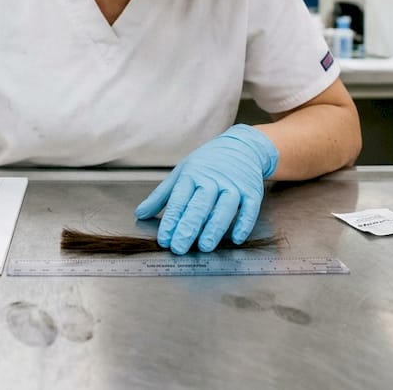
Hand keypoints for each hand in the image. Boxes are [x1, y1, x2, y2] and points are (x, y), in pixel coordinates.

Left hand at [134, 125, 277, 253]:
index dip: (171, 220)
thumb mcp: (181, 173)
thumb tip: (140, 214)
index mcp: (192, 175)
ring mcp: (233, 185)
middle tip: (179, 247)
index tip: (164, 239)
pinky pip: (249, 209)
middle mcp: (212, 180)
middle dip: (189, 227)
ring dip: (215, 228)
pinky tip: (236, 238)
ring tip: (205, 246)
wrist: (241, 147)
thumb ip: (161, 196)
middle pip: (200, 205)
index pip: (179, 200)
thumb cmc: (207, 163)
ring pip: (225, 207)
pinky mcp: (252, 191)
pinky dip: (244, 224)